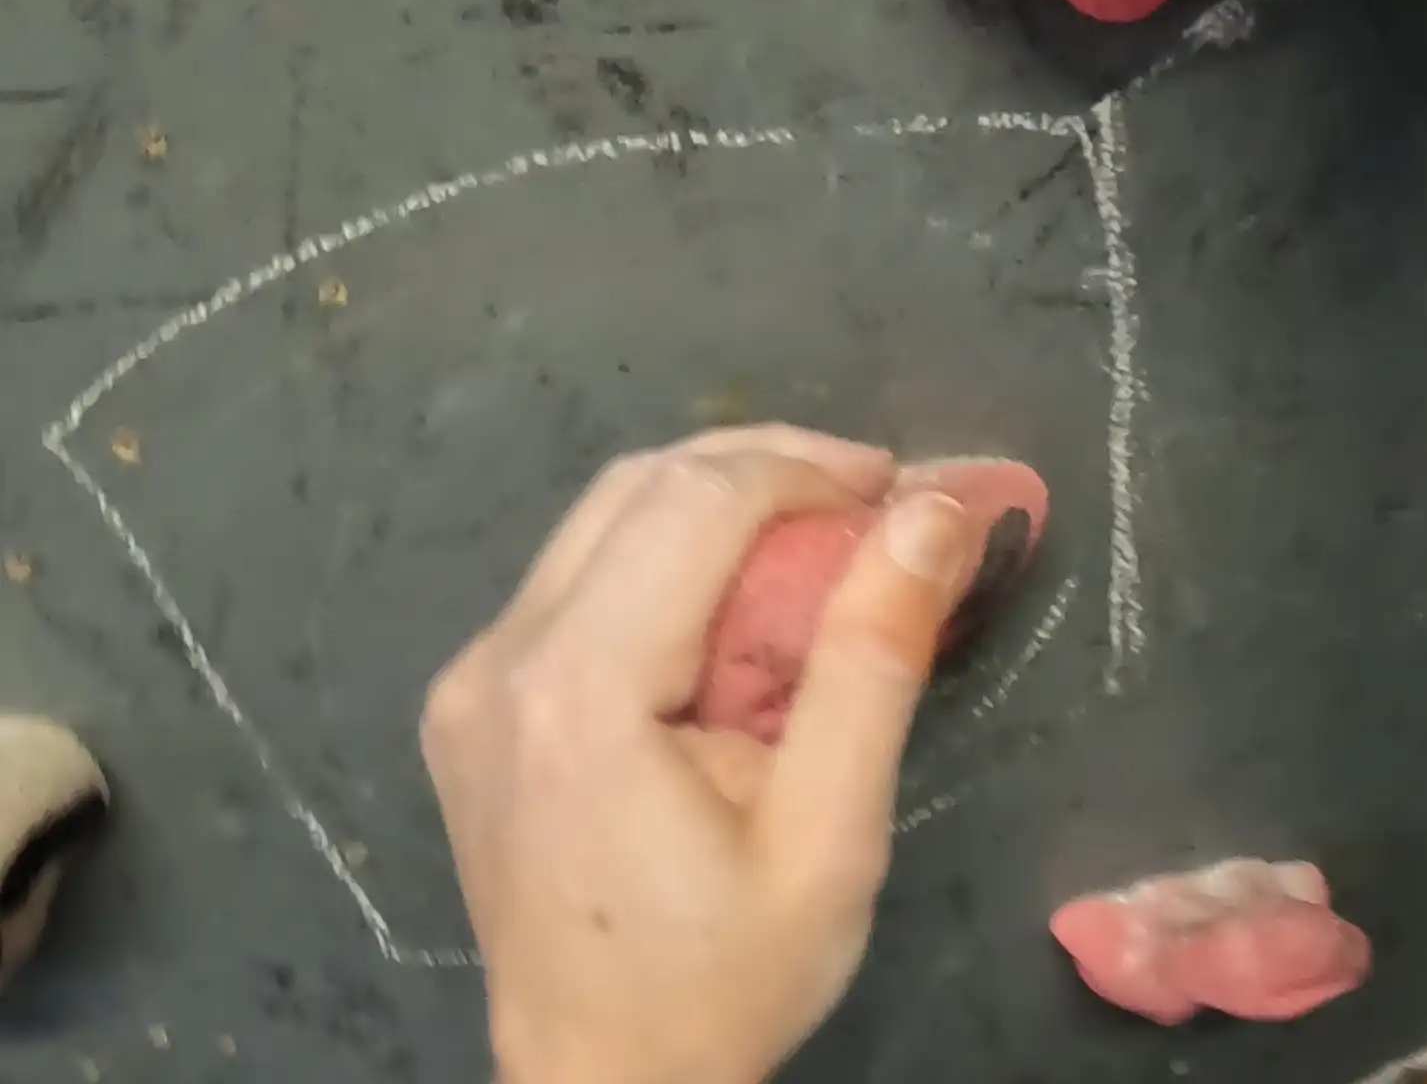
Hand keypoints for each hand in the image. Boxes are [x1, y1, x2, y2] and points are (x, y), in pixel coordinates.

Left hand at [422, 426, 976, 1083]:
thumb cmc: (722, 979)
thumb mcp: (829, 835)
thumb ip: (875, 658)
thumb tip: (935, 512)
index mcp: (578, 693)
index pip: (700, 501)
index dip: (812, 468)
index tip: (906, 490)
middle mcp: (502, 661)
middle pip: (646, 484)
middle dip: (773, 466)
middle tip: (876, 500)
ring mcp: (471, 678)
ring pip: (604, 512)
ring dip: (719, 497)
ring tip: (821, 530)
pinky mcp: (471, 700)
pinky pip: (575, 569)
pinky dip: (667, 548)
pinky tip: (737, 593)